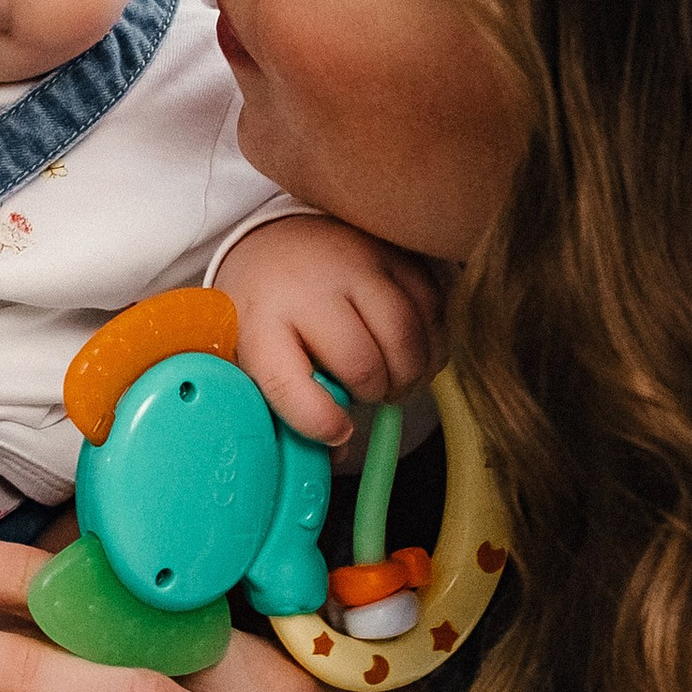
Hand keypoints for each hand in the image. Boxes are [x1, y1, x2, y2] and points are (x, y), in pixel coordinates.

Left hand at [214, 211, 443, 446]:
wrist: (279, 239)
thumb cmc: (270, 310)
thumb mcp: (257, 357)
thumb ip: (289, 407)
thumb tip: (338, 452)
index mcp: (260, 321)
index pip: (288, 385)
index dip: (319, 423)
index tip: (338, 432)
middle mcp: (308, 288)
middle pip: (362, 365)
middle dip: (374, 394)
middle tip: (370, 395)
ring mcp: (356, 264)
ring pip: (407, 338)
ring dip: (409, 374)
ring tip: (394, 377)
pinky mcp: (396, 254)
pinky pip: (434, 311)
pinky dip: (432, 344)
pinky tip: (413, 351)